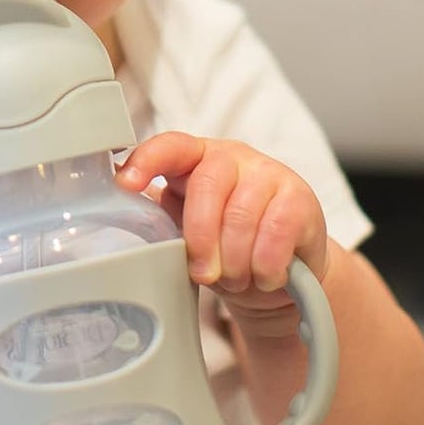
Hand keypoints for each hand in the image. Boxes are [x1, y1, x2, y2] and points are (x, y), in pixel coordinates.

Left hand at [116, 133, 328, 322]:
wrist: (284, 275)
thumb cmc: (229, 250)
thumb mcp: (191, 235)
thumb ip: (163, 221)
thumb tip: (122, 219)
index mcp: (199, 160)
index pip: (170, 146)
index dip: (147, 160)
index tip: (125, 183)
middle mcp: (234, 157)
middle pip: (206, 185)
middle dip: (201, 239)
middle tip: (205, 274)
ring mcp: (270, 172)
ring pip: (241, 215)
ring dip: (236, 262)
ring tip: (239, 278)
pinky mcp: (301, 197)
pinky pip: (276, 232)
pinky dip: (266, 266)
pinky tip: (267, 275)